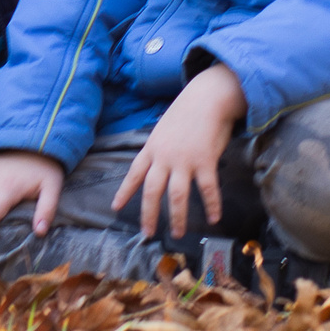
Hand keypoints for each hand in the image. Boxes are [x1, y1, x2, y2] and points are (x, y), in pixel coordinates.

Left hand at [113, 63, 247, 238]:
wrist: (207, 97)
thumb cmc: (186, 113)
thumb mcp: (163, 130)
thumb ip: (159, 150)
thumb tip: (157, 167)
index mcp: (151, 149)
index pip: (133, 174)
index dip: (124, 192)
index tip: (115, 207)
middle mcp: (164, 157)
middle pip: (151, 191)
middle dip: (148, 215)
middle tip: (148, 233)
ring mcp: (184, 160)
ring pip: (176, 196)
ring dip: (178, 218)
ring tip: (179, 233)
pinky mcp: (205, 161)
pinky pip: (208, 189)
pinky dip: (212, 205)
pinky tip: (214, 218)